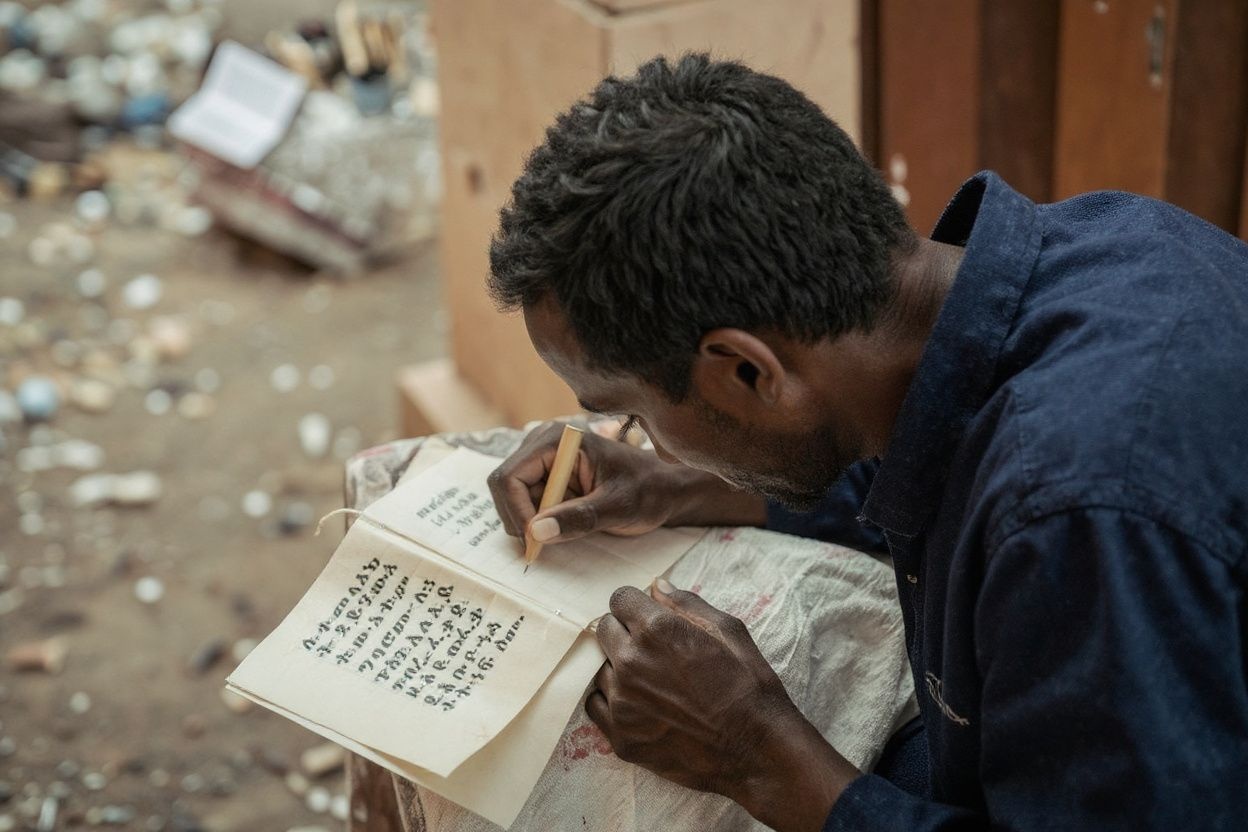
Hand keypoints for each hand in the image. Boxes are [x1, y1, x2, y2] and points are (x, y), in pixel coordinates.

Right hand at [488, 421, 767, 545]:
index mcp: (557, 441)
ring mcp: (544, 463)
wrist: (666, 491)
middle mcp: (544, 446)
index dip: (515, 511)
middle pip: (504, 487)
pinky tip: (558, 533)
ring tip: (558, 537)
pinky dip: (534, 524)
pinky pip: (525, 505)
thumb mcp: (619, 507)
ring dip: (527, 523)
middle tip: (544, 546)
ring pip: (511, 499)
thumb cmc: (649, 492)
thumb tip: (536, 531)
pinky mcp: (548, 480)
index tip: (535, 540)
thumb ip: (580, 517)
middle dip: (519, 519)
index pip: (509, 476)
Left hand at [588, 582, 858, 831]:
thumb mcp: (729, 631)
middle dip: (625, 631)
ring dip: (620, 668)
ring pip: (601, 668)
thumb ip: (686, 604)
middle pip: (605, 629)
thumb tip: (657, 586)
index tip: (647, 616)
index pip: (619, 598)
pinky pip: (596, 705)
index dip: (635, 605)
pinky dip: (612, 701)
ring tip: (653, 683)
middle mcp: (631, 662)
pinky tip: (639, 704)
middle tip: (653, 650)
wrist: (757, 749)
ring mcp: (622, 703)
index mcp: (657, 630)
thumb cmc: (749, 686)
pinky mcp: (620, 736)